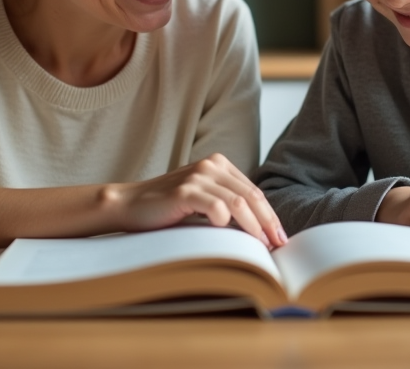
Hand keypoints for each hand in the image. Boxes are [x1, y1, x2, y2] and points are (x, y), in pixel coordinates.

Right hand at [104, 153, 287, 248]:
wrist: (129, 204)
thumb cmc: (167, 207)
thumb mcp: (202, 198)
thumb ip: (225, 202)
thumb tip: (260, 229)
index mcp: (218, 163)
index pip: (253, 190)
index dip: (270, 214)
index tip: (280, 236)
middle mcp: (210, 165)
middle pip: (251, 195)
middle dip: (268, 222)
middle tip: (278, 244)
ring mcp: (197, 177)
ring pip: (239, 202)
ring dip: (253, 227)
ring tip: (260, 245)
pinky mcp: (184, 191)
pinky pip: (216, 208)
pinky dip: (226, 223)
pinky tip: (226, 234)